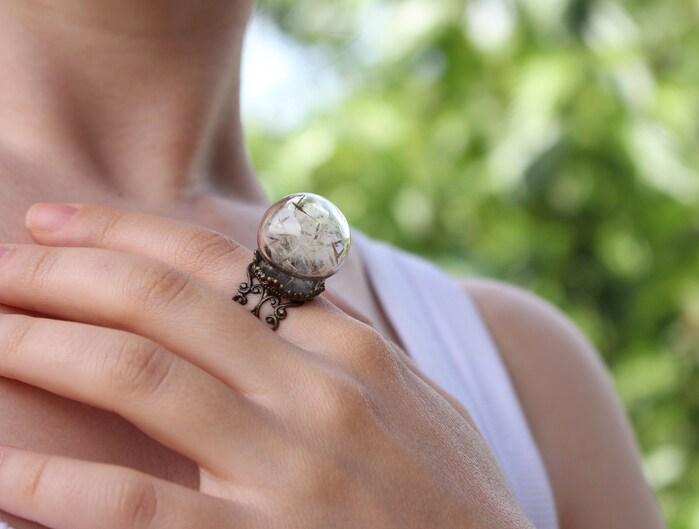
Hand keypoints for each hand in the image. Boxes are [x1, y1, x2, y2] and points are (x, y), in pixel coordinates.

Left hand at [0, 204, 532, 528]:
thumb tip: (274, 284)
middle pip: (169, 305)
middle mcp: (320, 395)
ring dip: (45, 349)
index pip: (225, 263)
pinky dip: (54, 485)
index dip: (132, 233)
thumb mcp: (413, 397)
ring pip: (143, 380)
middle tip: (1, 262)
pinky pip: (134, 506)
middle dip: (69, 275)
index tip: (63, 224)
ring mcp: (292, 471)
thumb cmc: (449, 493)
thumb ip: (345, 340)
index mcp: (354, 352)